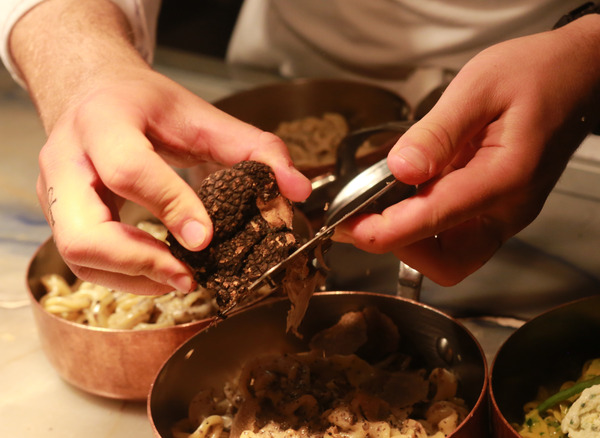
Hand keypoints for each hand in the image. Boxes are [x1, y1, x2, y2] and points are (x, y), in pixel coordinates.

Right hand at [35, 66, 310, 293]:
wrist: (93, 93)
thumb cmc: (148, 105)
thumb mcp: (203, 114)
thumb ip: (255, 147)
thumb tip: (297, 189)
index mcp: (104, 121)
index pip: (128, 169)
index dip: (169, 206)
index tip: (206, 237)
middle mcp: (67, 158)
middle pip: (83, 232)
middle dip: (139, 263)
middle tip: (189, 275)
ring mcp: (54, 192)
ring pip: (78, 256)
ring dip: (133, 278)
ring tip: (183, 279)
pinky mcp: (57, 215)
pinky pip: (81, 262)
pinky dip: (123, 276)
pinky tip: (162, 272)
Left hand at [333, 17, 599, 285]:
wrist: (583, 73)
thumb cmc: (539, 72)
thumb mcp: (480, 86)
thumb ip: (438, 133)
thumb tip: (400, 170)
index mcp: (507, 177)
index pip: (438, 219)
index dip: (388, 231)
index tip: (350, 227)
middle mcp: (511, 209)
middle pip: (449, 261)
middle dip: (402, 247)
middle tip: (366, 214)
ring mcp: (508, 213)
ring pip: (453, 255)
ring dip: (413, 238)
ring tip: (385, 197)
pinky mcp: (502, 209)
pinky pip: (460, 233)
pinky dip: (428, 223)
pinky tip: (412, 189)